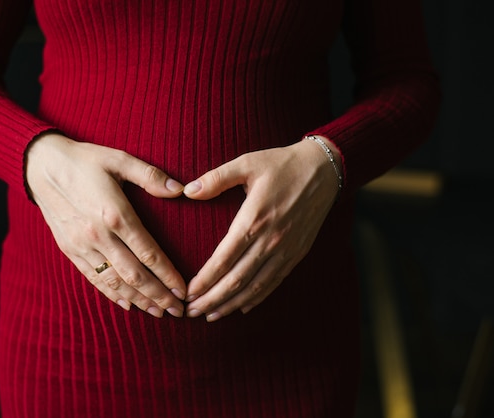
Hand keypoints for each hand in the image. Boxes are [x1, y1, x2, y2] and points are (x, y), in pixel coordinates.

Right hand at [25, 132, 186, 317]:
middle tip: (178, 310)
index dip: (168, 274)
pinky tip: (127, 304)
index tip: (184, 289)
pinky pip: (93, 278)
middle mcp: (99, 235)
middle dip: (158, 295)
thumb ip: (150, 176)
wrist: (41, 165)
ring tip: (158, 312)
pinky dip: (111, 294)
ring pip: (114, 281)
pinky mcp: (69, 249)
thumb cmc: (85, 160)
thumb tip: (180, 190)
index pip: (149, 253)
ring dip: (138, 299)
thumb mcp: (119, 159)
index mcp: (115, 214)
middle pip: (134, 275)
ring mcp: (82, 245)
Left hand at [183, 137, 341, 321]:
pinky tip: (242, 306)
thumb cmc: (281, 164)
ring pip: (255, 286)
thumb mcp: (247, 163)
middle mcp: (270, 240)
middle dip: (211, 299)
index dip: (204, 280)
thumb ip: (216, 178)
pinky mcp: (298, 253)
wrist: (325, 169)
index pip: (223, 259)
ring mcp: (286, 249)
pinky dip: (257, 298)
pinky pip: (275, 282)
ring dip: (231, 304)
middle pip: (236, 280)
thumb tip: (188, 191)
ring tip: (211, 315)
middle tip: (190, 312)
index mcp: (254, 219)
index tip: (187, 293)